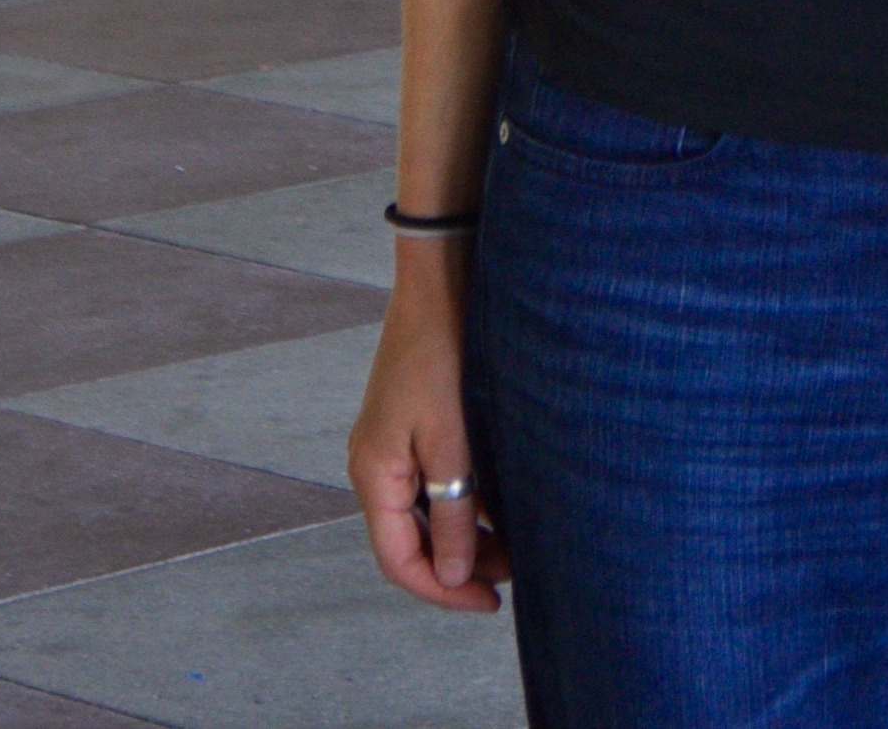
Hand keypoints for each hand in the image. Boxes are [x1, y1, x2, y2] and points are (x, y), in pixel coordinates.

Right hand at [348, 252, 509, 613]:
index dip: (443, 590)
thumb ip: (455, 510)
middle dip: (458, 565)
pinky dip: (463, 501)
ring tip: (513, 546)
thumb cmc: (441, 355)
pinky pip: (432, 483)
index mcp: (374, 475)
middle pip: (412, 541)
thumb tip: (455, 573)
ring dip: (464, 534)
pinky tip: (500, 504)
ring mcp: (390, 445)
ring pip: (425, 513)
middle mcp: (375, 466)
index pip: (400, 561)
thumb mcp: (452, 440)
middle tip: (511, 577)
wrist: (438, 283)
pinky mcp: (410, 425)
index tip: (489, 603)